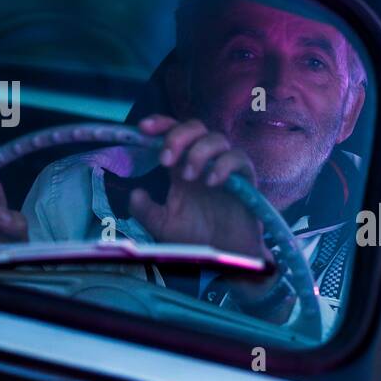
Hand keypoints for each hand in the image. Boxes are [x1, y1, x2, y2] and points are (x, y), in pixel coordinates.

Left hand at [129, 115, 265, 258]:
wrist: (224, 256)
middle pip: (195, 127)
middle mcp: (204, 162)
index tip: (143, 128)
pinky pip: (238, 159)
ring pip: (217, 138)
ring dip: (198, 152)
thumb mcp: (162, 226)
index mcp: (182, 166)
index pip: (173, 132)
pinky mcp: (246, 179)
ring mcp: (225, 168)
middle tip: (165, 160)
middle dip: (177, 136)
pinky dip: (223, 166)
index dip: (160, 124)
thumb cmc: (196, 238)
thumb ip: (145, 210)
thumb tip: (135, 193)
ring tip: (188, 177)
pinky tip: (211, 183)